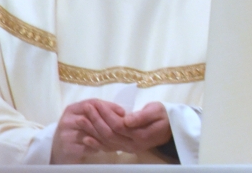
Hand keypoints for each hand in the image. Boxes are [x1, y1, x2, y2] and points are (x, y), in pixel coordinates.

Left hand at [50, 99, 172, 163]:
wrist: (171, 128)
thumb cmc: (164, 115)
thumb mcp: (157, 110)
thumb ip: (142, 116)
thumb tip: (127, 119)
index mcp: (141, 135)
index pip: (118, 125)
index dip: (106, 115)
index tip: (96, 103)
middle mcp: (132, 145)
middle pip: (109, 134)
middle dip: (96, 121)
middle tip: (86, 108)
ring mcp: (128, 149)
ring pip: (106, 142)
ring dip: (92, 131)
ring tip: (81, 120)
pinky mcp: (125, 149)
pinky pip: (108, 148)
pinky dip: (96, 143)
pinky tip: (86, 138)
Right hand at [51, 99, 121, 163]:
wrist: (58, 151)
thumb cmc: (76, 131)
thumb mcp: (83, 118)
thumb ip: (97, 112)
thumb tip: (122, 112)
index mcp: (72, 109)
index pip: (92, 102)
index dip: (109, 106)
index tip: (123, 112)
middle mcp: (67, 120)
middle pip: (92, 117)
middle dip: (109, 121)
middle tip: (122, 126)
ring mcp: (66, 134)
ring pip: (92, 132)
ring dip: (106, 134)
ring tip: (117, 136)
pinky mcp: (68, 148)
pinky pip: (89, 145)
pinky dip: (100, 145)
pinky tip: (107, 146)